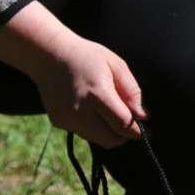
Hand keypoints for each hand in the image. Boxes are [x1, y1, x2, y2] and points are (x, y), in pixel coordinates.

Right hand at [0, 1, 147, 148]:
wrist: (48, 54)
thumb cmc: (87, 57)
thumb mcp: (116, 66)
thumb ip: (132, 92)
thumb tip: (143, 117)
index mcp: (97, 94)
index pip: (123, 124)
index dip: (137, 131)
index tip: (146, 130)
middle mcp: (79, 110)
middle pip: (110, 139)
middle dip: (124, 135)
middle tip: (130, 124)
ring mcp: (66, 118)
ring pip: (97, 140)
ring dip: (109, 133)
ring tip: (110, 114)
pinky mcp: (58, 122)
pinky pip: (83, 133)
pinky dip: (94, 128)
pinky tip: (92, 110)